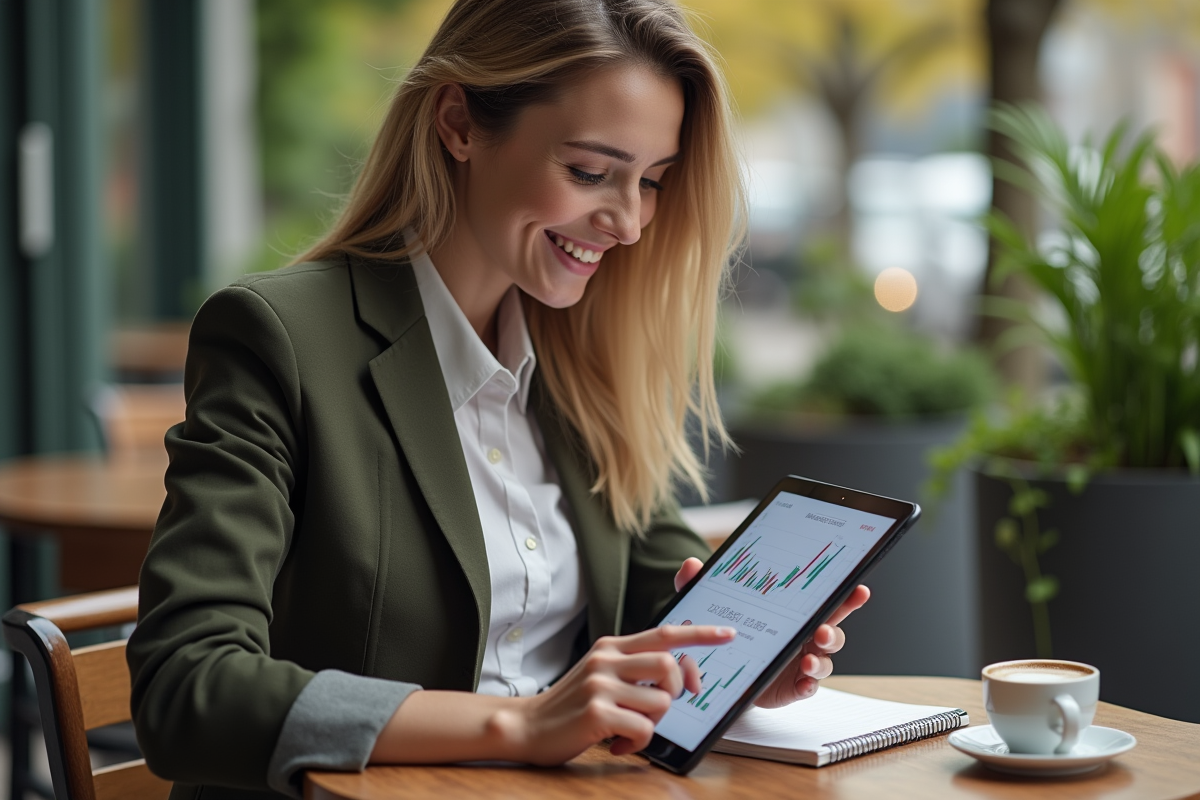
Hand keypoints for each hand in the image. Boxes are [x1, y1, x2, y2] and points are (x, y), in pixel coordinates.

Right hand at [503, 623, 736, 762]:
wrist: (525, 726)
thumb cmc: (570, 706)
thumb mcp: (599, 675)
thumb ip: (632, 668)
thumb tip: (675, 673)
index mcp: (611, 647)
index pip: (664, 632)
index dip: (699, 633)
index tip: (728, 634)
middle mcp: (606, 659)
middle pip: (668, 664)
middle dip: (677, 689)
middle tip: (659, 708)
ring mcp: (600, 684)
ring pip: (661, 701)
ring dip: (654, 722)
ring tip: (629, 728)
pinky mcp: (597, 712)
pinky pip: (644, 728)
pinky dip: (638, 742)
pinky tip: (617, 743)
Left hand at [672, 557, 869, 709]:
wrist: (723, 671)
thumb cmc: (732, 631)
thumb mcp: (712, 606)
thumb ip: (702, 586)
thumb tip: (690, 564)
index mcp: (796, 614)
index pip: (825, 602)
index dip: (845, 597)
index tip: (858, 589)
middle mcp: (805, 638)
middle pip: (832, 632)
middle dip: (834, 631)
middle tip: (824, 632)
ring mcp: (801, 663)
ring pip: (824, 662)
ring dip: (821, 662)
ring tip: (808, 662)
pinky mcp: (793, 687)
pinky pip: (809, 688)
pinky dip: (808, 686)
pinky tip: (802, 684)